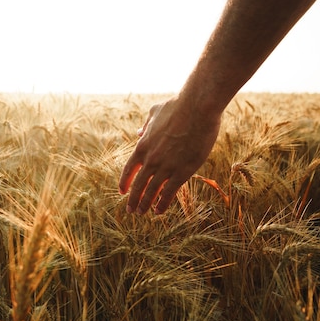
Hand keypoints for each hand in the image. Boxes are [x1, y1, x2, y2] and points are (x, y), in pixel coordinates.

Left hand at [119, 96, 220, 213]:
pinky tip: (159, 211)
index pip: (129, 169)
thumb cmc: (178, 106)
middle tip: (130, 210)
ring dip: (145, 204)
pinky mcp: (182, 171)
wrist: (197, 108)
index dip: (125, 182)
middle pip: (138, 184)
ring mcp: (166, 167)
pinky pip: (169, 193)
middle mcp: (151, 159)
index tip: (122, 192)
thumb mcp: (155, 113)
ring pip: (152, 191)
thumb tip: (138, 133)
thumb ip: (145, 125)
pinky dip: (163, 204)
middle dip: (133, 199)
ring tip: (141, 213)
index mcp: (142, 146)